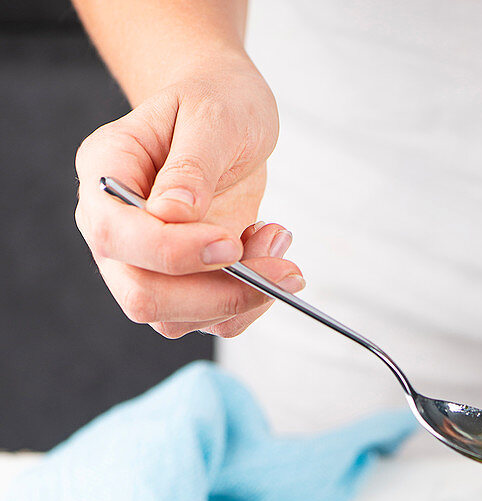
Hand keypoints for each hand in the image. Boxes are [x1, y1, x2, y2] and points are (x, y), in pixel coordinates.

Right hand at [75, 61, 303, 338]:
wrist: (226, 115)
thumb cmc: (214, 101)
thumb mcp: (211, 114)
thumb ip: (191, 165)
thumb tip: (172, 215)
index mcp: (105, 175)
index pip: (114, 235)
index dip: (171, 252)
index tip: (230, 242)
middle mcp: (116, 231)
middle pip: (141, 296)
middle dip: (216, 293)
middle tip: (278, 265)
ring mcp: (146, 265)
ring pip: (177, 320)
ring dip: (241, 297)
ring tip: (275, 238)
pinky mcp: (185, 286)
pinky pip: (213, 320)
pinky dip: (252, 301)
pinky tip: (270, 251)